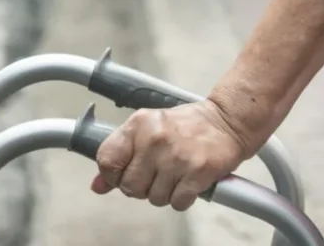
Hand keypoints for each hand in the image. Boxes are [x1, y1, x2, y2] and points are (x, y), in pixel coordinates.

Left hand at [91, 101, 247, 210]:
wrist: (226, 121)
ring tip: (173, 176)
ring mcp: (176, 157)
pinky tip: (186, 183)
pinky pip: (177, 202)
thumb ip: (121, 155)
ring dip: (163, 193)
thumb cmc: (184, 126)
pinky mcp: (198, 172)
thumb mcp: (147, 130)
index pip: (107, 160)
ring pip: (154, 197)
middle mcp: (154, 140)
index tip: (122, 175)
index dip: (112, 175)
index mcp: (137, 125)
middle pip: (130, 186)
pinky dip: (181, 199)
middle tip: (154, 176)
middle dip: (140, 187)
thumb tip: (97, 186)